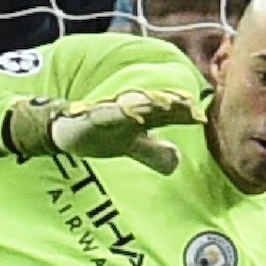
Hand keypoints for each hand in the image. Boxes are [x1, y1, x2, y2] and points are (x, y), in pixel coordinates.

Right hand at [7, 88, 204, 174]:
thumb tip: (176, 163)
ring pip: (132, 106)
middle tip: (190, 105)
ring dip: (148, 103)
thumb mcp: (132, 147)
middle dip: (171, 104)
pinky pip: (104, 114)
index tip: (201, 115)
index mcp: (141, 117)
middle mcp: (128, 111)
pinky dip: (116, 112)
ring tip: (165, 102)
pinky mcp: (90, 118)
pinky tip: (127, 111)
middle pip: (154, 105)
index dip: (184, 113)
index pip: (168, 114)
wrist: (64, 131)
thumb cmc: (101, 135)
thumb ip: (154, 153)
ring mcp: (109, 113)